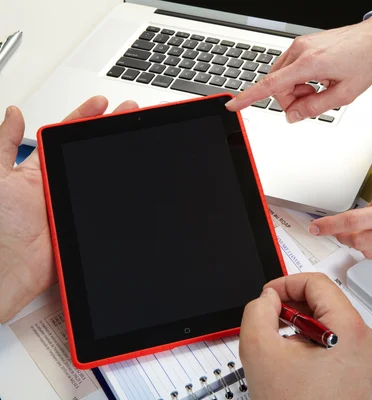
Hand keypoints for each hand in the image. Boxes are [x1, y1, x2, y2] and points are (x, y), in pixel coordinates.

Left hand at [0, 96, 138, 322]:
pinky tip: (135, 175)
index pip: (65, 136)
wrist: (4, 272)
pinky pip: (109, 205)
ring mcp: (73, 205)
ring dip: (121, 156)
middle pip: (91, 151)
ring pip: (103, 174)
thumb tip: (14, 113)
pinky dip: (125, 192)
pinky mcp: (85, 225)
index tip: (102, 103)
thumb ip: (3, 143)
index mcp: (36, 171)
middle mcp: (57, 185)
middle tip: (131, 112)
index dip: (85, 116)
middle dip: (113, 129)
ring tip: (140, 135)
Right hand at [225, 14, 371, 122]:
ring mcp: (301, 45)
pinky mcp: (304, 44)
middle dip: (291, 100)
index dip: (249, 97)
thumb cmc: (364, 61)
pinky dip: (300, 79)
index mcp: (309, 63)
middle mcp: (300, 50)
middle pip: (277, 85)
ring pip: (283, 78)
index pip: (271, 85)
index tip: (233, 105)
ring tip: (321, 88)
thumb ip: (315, 108)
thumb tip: (293, 116)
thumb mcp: (344, 94)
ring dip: (296, 90)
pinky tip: (319, 79)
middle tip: (313, 102)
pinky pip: (291, 68)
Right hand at [239, 272, 371, 399]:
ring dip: (302, 326)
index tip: (267, 297)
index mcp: (350, 331)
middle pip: (327, 301)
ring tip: (281, 348)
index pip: (317, 283)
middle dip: (293, 306)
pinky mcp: (363, 373)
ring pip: (331, 322)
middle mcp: (367, 342)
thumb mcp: (260, 352)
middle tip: (270, 321)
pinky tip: (296, 362)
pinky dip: (314, 342)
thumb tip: (268, 299)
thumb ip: (257, 312)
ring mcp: (368, 359)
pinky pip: (338, 342)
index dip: (285, 284)